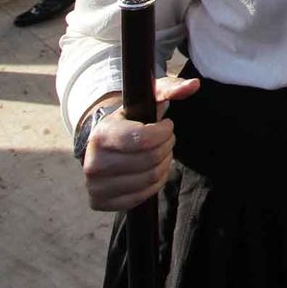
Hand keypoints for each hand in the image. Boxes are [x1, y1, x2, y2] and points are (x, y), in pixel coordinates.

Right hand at [81, 76, 200, 211]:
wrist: (104, 145)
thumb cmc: (131, 120)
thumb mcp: (147, 99)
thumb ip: (170, 89)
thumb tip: (193, 85)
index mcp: (101, 134)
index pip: (143, 139)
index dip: (163, 132)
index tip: (166, 125)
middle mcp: (92, 162)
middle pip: (150, 160)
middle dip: (167, 147)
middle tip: (165, 140)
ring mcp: (95, 186)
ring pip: (150, 179)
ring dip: (164, 165)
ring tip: (160, 153)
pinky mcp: (99, 202)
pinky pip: (142, 197)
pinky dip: (155, 183)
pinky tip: (151, 170)